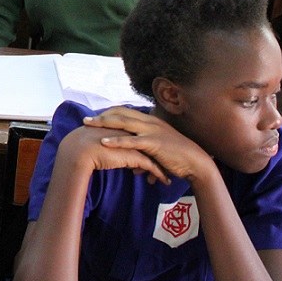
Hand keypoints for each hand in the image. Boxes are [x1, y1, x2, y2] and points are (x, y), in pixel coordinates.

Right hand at [56, 121, 169, 185]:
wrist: (80, 150)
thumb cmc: (84, 146)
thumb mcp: (99, 141)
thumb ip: (108, 142)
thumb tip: (110, 149)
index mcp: (122, 127)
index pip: (140, 135)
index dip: (147, 145)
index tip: (152, 153)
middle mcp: (130, 133)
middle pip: (150, 143)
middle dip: (159, 153)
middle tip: (166, 162)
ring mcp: (134, 143)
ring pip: (155, 155)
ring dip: (162, 165)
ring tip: (166, 175)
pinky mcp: (135, 156)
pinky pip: (152, 167)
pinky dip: (160, 174)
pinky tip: (165, 181)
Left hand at [82, 107, 214, 183]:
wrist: (195, 163)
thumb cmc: (177, 159)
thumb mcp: (158, 152)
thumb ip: (144, 156)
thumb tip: (133, 169)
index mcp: (150, 121)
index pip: (125, 111)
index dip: (109, 113)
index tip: (95, 117)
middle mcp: (150, 122)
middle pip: (120, 114)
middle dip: (101, 116)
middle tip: (85, 120)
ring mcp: (152, 131)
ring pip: (123, 123)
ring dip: (103, 123)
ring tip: (88, 125)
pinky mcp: (154, 143)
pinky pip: (131, 140)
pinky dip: (116, 141)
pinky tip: (104, 142)